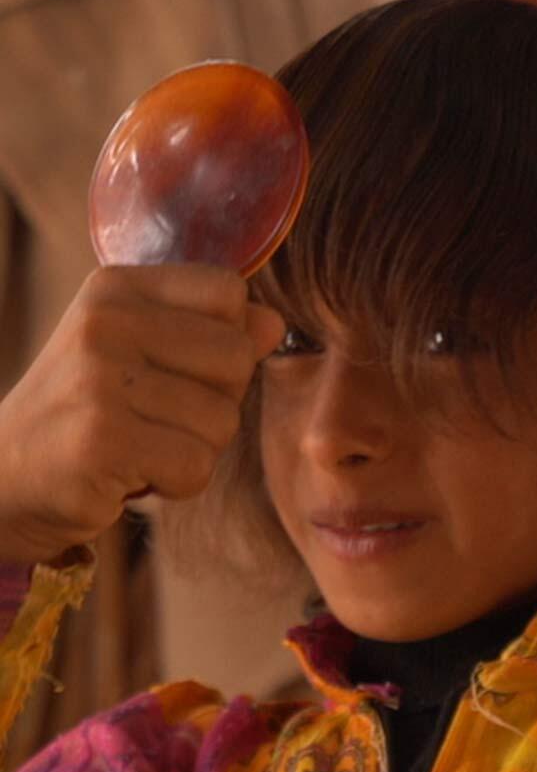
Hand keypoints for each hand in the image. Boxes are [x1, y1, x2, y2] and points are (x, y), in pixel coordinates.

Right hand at [0, 265, 283, 564]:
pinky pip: (196, 465)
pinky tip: (130, 475)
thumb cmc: (84, 415)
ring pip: (222, 420)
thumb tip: (274, 324)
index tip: (176, 370)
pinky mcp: (102, 440)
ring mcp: (100, 380)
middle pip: (237, 356)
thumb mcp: (139, 355)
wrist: (2, 478)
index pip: (229, 292)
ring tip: (138, 447)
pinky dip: (175, 483)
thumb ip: (209, 334)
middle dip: (215, 404)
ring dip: (192, 450)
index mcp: (117, 288)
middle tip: (157, 420)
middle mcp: (106, 322)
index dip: (225, 341)